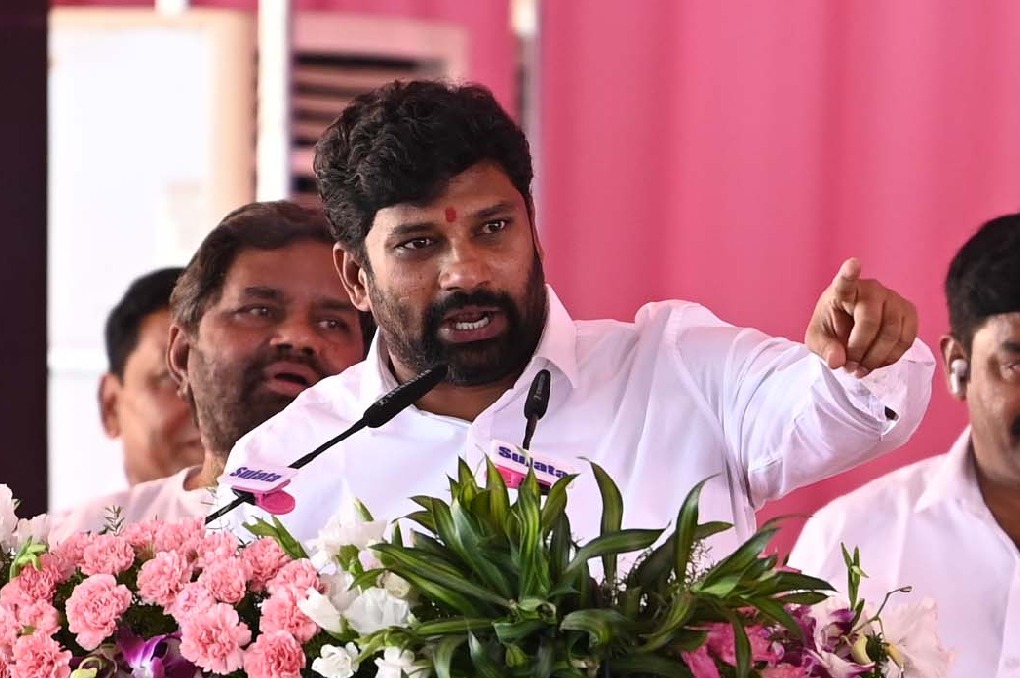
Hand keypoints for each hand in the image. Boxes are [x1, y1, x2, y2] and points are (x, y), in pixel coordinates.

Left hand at [805, 258, 917, 377]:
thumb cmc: (832, 330)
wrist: (850, 332)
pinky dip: (892, 357)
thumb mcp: (818, 342)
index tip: (852, 263)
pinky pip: (907, 339)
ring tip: (861, 368)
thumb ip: (824, 350)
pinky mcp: (908, 312)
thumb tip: (838, 361)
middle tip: (850, 366)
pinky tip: (877, 361)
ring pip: (892, 333)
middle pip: (871, 322)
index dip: (849, 273)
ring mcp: (893, 298)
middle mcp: (871, 289)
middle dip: (860, 350)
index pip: (845, 281)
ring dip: (876, 358)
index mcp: (842, 291)